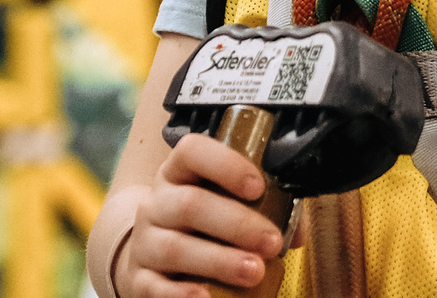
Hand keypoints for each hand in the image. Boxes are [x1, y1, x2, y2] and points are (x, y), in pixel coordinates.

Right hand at [112, 134, 287, 297]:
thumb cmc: (199, 228)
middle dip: (237, 224)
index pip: (192, 152)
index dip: (225, 164)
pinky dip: (181, 294)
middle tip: (271, 242)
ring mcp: (145, 242)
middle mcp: (157, 204)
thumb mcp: (223, 206)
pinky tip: (207, 296)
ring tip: (253, 271)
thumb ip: (262, 210)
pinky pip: (155, 287)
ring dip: (219, 260)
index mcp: (179, 174)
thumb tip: (297, 230)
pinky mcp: (140, 279)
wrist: (151, 258)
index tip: (257, 186)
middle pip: (189, 205)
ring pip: (175, 247)